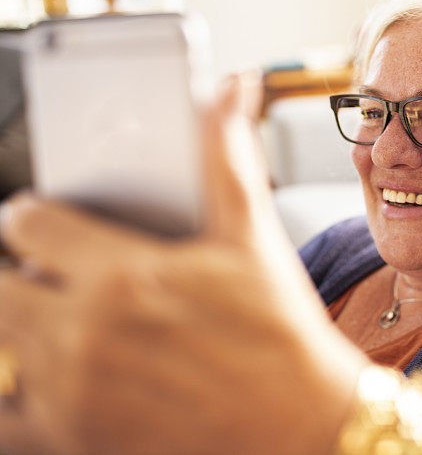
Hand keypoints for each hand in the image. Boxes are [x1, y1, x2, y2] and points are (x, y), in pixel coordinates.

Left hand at [0, 74, 365, 454]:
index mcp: (124, 274)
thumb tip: (234, 89)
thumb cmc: (281, 332)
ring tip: (56, 324)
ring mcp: (74, 392)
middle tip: (49, 276)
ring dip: (17, 328)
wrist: (304, 422)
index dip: (31, 215)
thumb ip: (228, 158)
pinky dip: (17, 395)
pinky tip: (55, 380)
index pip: (26, 223)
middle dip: (15, 273)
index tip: (45, 223)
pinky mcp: (75, 439)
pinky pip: (6, 417)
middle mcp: (86, 333)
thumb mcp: (255, 239)